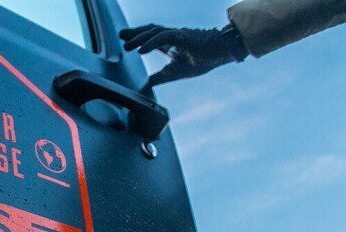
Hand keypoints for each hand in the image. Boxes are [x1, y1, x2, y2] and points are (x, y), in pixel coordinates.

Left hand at [119, 23, 247, 86]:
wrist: (223, 52)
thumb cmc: (204, 59)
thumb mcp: (175, 72)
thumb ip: (159, 77)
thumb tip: (145, 85)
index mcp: (171, 44)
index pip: (150, 39)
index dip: (138, 40)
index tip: (125, 43)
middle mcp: (172, 37)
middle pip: (149, 32)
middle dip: (135, 33)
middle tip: (121, 36)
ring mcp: (177, 34)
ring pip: (154, 32)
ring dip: (139, 38)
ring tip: (127, 45)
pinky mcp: (183, 35)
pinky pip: (164, 37)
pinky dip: (151, 43)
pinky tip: (141, 50)